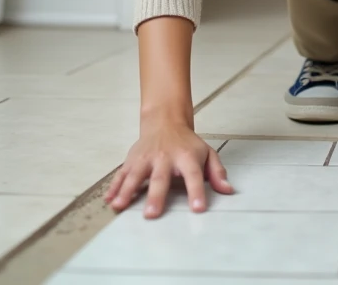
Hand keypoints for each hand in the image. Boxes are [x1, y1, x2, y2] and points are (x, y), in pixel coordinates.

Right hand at [105, 119, 233, 217]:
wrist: (165, 122)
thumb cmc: (187, 143)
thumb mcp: (207, 153)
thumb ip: (217, 172)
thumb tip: (228, 190)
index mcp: (186, 157)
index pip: (193, 176)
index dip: (196, 192)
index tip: (198, 209)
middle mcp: (164, 157)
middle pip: (160, 178)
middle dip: (155, 196)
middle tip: (152, 214)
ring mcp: (146, 159)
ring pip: (135, 175)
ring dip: (127, 191)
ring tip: (119, 207)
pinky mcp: (132, 160)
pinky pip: (121, 174)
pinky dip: (114, 187)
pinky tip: (109, 200)